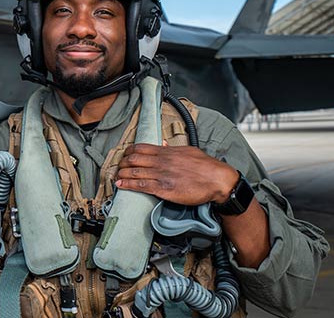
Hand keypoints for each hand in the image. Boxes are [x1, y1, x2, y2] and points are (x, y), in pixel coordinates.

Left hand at [114, 144, 238, 205]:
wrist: (217, 180)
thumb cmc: (206, 166)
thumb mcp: (188, 151)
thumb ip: (172, 148)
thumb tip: (161, 144)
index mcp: (166, 151)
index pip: (140, 148)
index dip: (128, 151)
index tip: (124, 155)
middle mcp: (161, 161)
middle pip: (133, 159)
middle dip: (122, 163)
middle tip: (118, 167)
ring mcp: (161, 175)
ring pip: (134, 172)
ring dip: (122, 174)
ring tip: (115, 176)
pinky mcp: (164, 189)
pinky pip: (141, 185)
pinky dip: (128, 184)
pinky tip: (121, 185)